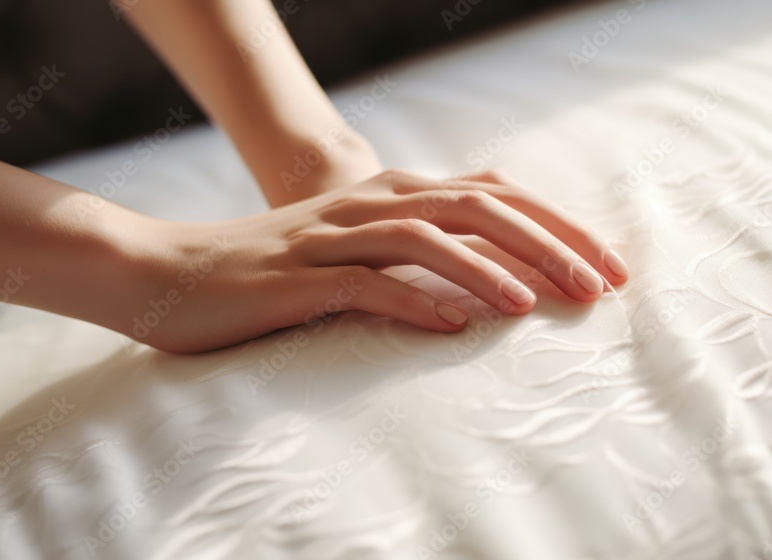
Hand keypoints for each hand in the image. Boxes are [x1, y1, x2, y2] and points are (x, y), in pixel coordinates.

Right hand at [130, 169, 629, 351]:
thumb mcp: (351, 251)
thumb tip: (481, 277)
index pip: (492, 194)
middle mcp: (368, 204)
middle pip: (475, 206)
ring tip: (541, 305)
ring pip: (426, 238)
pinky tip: (454, 327)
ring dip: (490, 269)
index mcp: (388, 195)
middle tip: (601, 285)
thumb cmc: (267, 271)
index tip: (607, 264)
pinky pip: (363, 285)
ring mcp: (331, 238)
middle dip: (546, 242)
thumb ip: (410, 253)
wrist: (164, 271)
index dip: (555, 224)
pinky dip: (414, 302)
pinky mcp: (295, 278)